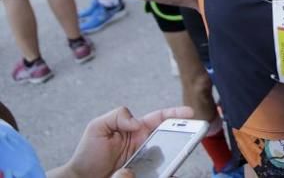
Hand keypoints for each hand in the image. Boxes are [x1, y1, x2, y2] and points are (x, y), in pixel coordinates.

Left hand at [60, 105, 193, 177]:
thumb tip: (138, 123)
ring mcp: (146, 162)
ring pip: (167, 158)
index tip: (190, 113)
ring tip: (178, 158)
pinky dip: (166, 173)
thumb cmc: (88, 153)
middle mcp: (145, 145)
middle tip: (193, 136)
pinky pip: (159, 173)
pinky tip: (169, 174)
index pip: (161, 119)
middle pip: (170, 138)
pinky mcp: (143, 174)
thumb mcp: (98, 127)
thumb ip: (117, 116)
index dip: (176, 114)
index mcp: (138, 130)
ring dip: (173, 158)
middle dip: (184, 136)